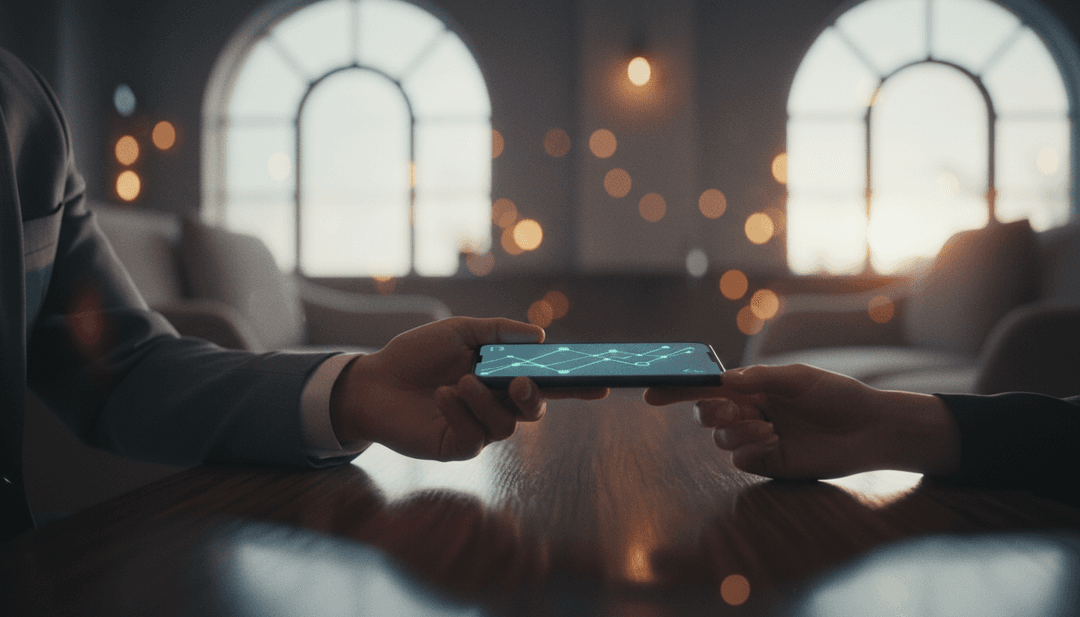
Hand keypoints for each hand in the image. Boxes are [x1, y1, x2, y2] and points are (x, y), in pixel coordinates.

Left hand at [330, 317, 607, 460]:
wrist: (373, 380)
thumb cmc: (415, 354)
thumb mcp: (459, 331)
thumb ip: (499, 332)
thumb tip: (540, 336)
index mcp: (501, 376)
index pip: (546, 382)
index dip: (575, 385)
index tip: (602, 383)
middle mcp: (495, 405)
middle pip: (534, 409)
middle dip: (533, 396)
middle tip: (519, 381)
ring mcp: (477, 429)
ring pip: (505, 425)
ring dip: (485, 401)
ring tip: (460, 382)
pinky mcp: (456, 446)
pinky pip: (473, 436)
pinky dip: (460, 412)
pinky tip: (442, 395)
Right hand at [643, 364, 959, 478]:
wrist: (869, 430)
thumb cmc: (837, 396)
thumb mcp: (798, 377)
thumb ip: (759, 378)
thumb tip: (722, 379)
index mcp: (754, 387)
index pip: (708, 387)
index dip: (677, 389)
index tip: (650, 393)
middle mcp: (751, 412)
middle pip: (706, 414)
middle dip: (710, 411)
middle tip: (732, 410)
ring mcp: (758, 439)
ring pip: (721, 438)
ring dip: (737, 431)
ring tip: (769, 427)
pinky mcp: (769, 463)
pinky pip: (741, 459)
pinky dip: (751, 450)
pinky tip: (776, 442)